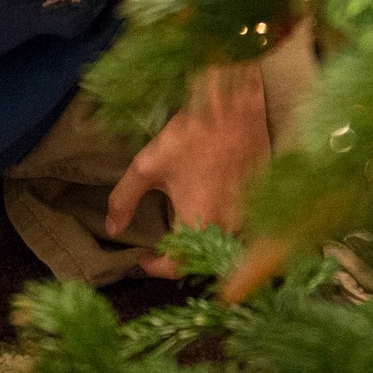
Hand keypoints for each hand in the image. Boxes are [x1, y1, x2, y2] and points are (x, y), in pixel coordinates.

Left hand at [106, 57, 271, 277]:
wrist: (235, 105)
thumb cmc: (191, 134)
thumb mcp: (147, 166)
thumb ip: (124, 200)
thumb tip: (112, 229)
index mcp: (200, 221)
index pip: (175, 266)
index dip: (154, 267)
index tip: (141, 256)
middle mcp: (228, 225)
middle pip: (201, 259)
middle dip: (178, 258)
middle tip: (160, 246)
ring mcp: (248, 213)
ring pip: (223, 246)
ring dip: (202, 246)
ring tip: (184, 232)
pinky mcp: (260, 199)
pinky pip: (240, 227)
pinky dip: (222, 229)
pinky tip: (209, 212)